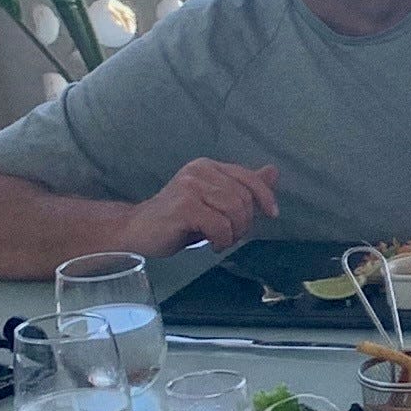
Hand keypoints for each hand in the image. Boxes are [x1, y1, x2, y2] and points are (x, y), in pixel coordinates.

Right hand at [135, 157, 278, 252]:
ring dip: (233, 233)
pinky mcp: (184, 206)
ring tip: (220, 240)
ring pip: (235, 211)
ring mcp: (190, 187)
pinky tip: (212, 244)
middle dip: (244, 223)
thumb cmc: (178, 219)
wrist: (137, 230)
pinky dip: (222, 240)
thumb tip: (273, 171)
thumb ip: (241, 187)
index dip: (265, 196)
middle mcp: (200, 171)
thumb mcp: (214, 202)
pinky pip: (220, 226)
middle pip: (244, 198)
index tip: (272, 214)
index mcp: (208, 167)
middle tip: (230, 236)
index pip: (248, 177)